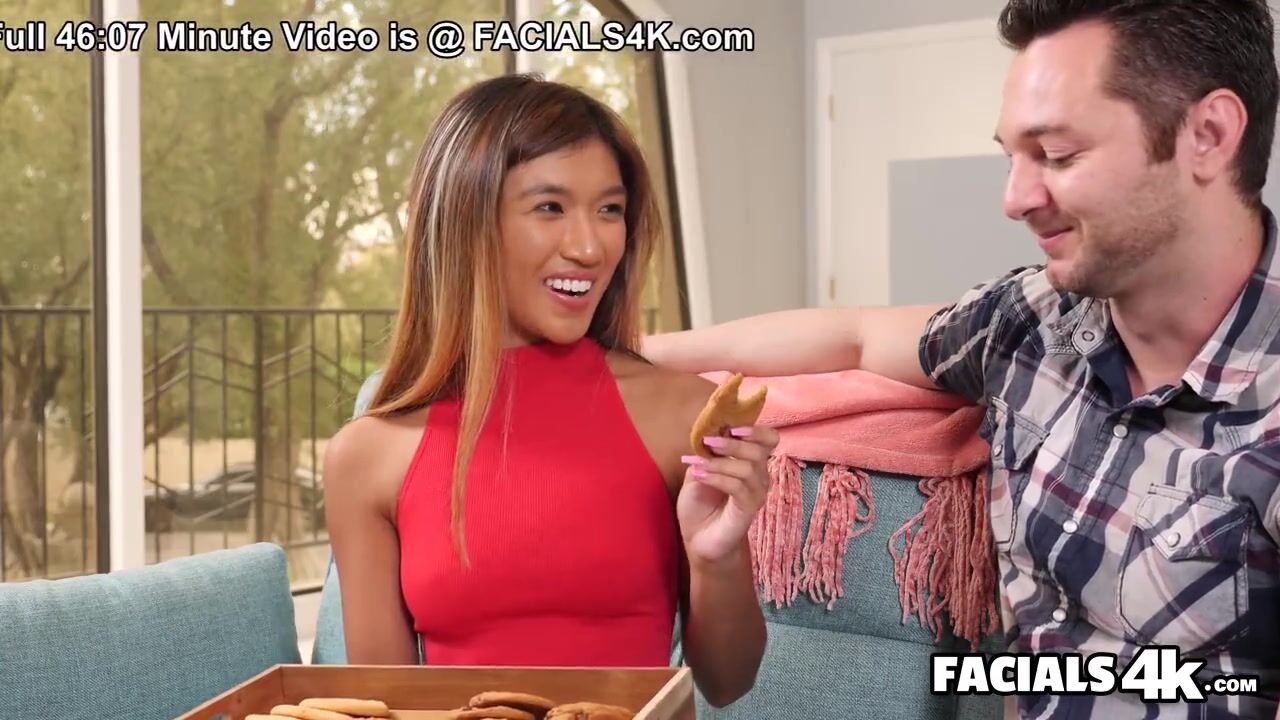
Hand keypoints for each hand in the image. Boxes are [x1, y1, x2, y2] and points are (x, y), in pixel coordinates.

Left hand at [676, 425, 779, 564]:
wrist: (699, 539)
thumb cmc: (700, 505)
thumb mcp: (697, 472)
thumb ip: (705, 454)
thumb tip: (708, 433)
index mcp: (750, 462)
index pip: (769, 439)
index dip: (756, 429)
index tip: (731, 426)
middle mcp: (759, 475)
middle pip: (760, 449)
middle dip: (733, 443)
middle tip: (708, 442)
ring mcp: (756, 493)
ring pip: (748, 467)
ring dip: (719, 462)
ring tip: (697, 465)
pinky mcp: (749, 509)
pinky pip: (738, 487)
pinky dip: (717, 477)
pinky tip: (700, 476)